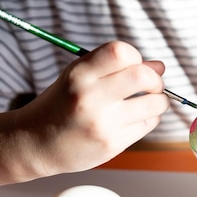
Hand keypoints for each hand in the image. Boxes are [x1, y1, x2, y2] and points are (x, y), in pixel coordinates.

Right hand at [14, 41, 168, 176]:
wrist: (35, 144)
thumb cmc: (62, 105)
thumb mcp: (79, 77)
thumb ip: (115, 67)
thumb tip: (160, 66)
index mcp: (79, 74)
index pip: (121, 52)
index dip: (136, 57)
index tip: (134, 66)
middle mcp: (90, 98)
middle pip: (144, 77)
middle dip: (155, 80)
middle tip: (151, 85)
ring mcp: (102, 124)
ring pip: (154, 104)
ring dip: (158, 101)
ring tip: (147, 102)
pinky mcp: (112, 145)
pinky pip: (148, 125)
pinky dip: (149, 119)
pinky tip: (134, 119)